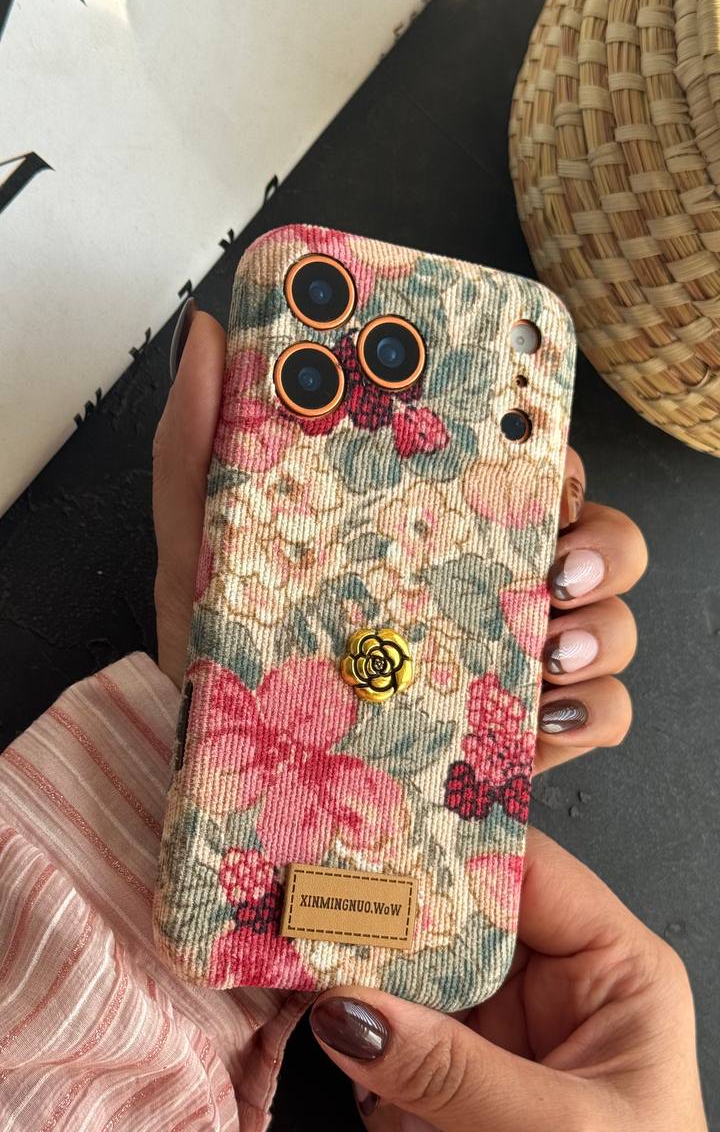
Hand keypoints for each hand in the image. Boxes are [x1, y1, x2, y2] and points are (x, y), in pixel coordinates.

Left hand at [152, 301, 646, 774]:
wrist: (248, 793)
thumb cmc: (230, 669)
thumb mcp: (201, 557)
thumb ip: (198, 449)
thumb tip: (210, 338)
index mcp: (426, 533)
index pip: (510, 464)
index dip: (537, 440)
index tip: (530, 434)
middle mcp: (483, 588)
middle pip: (586, 531)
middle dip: (597, 532)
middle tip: (555, 550)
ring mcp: (511, 661)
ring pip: (610, 615)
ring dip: (604, 620)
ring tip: (552, 641)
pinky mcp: (524, 736)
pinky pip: (601, 712)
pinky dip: (594, 707)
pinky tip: (543, 714)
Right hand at [309, 830, 719, 1131]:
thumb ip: (445, 1068)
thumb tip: (344, 1007)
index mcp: (613, 972)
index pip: (526, 874)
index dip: (451, 848)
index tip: (367, 834)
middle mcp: (555, 995)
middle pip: (452, 925)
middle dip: (393, 938)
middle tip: (319, 925)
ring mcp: (500, 1049)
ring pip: (409, 992)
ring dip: (382, 1027)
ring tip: (371, 1059)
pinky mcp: (456, 1102)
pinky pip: (390, 1059)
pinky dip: (383, 1093)